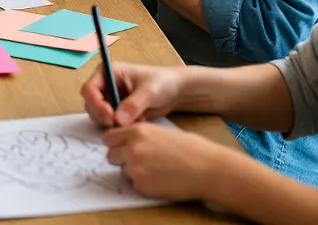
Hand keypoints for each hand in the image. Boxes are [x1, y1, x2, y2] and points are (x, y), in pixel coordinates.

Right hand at [81, 62, 184, 127]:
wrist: (176, 92)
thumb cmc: (162, 83)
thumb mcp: (149, 91)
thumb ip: (133, 105)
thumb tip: (118, 120)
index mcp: (108, 72)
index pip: (89, 89)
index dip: (95, 103)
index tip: (110, 116)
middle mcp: (105, 85)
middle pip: (90, 104)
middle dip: (102, 116)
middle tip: (118, 125)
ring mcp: (110, 99)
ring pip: (98, 115)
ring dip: (111, 123)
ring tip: (133, 122)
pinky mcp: (117, 111)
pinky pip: (110, 123)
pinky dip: (120, 127)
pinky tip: (136, 124)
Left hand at [104, 123, 228, 200]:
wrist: (208, 168)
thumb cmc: (191, 148)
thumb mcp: (161, 131)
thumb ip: (140, 135)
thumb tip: (125, 141)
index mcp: (137, 131)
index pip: (109, 138)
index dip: (116, 144)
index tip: (123, 147)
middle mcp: (132, 148)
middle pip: (111, 156)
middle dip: (122, 159)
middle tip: (142, 160)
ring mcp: (136, 168)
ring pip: (123, 171)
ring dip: (134, 171)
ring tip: (157, 169)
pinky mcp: (142, 185)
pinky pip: (134, 184)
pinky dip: (144, 183)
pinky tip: (162, 179)